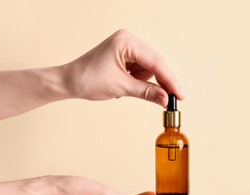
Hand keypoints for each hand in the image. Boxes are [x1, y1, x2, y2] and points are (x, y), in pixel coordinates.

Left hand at [62, 29, 183, 106]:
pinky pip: (139, 68)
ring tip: (125, 89)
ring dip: (143, 82)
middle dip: (158, 82)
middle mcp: (127, 40)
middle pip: (154, 63)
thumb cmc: (88, 80)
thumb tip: (165, 99)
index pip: (155, 62)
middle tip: (167, 99)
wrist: (69, 81)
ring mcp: (125, 46)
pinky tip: (124, 85)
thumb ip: (146, 92)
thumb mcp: (121, 87)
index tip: (180, 95)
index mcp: (126, 42)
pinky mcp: (123, 54)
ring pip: (148, 67)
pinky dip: (136, 79)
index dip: (169, 80)